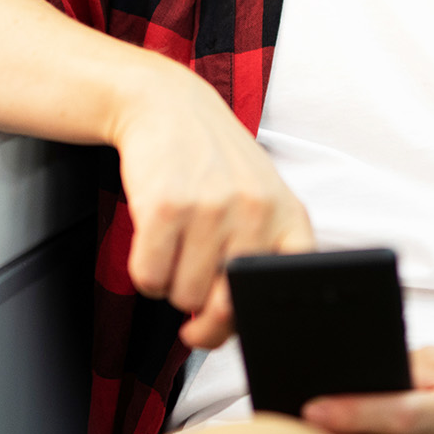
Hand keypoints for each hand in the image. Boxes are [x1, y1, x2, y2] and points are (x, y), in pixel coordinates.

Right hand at [106, 63, 313, 348]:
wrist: (165, 106)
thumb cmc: (213, 163)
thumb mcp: (258, 198)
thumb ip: (259, 257)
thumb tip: (227, 328)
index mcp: (287, 216)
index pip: (289, 289)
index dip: (261, 316)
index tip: (237, 322)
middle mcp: (254, 212)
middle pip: (225, 308)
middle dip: (202, 310)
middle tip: (192, 287)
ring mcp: (210, 209)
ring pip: (182, 297)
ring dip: (170, 285)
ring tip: (174, 246)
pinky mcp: (165, 208)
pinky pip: (148, 278)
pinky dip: (144, 272)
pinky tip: (153, 240)